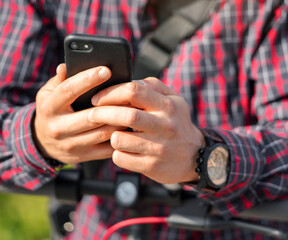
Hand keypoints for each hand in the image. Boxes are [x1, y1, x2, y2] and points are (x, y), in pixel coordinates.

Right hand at [33, 64, 123, 163]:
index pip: (69, 91)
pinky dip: (120, 136)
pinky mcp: (83, 156)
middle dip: (112, 104)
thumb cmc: (52, 111)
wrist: (44, 144)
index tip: (106, 70)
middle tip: (129, 92)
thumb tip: (65, 66)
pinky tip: (129, 126)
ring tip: (133, 107)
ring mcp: (71, 145)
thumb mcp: (48, 94)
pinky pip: (106, 148)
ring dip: (120, 121)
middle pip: (91, 116)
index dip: (88, 79)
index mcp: (49, 108)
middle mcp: (58, 128)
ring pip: (102, 133)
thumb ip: (59, 81)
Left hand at [90, 78, 204, 183]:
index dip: (111, 92)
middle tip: (91, 114)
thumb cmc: (177, 124)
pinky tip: (124, 150)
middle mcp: (165, 126)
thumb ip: (152, 86)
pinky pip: (120, 158)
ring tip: (115, 134)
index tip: (98, 98)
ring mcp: (158, 148)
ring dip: (110, 136)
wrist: (195, 157)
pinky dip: (116, 153)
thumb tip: (127, 80)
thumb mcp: (174, 100)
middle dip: (102, 113)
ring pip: (119, 139)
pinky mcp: (151, 166)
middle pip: (126, 115)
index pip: (134, 91)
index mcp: (167, 106)